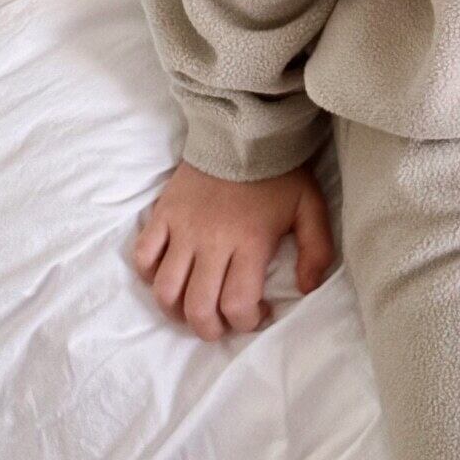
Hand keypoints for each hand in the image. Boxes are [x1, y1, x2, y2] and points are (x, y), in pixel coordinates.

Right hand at [133, 157, 334, 340]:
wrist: (244, 130)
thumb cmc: (279, 173)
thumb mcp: (310, 206)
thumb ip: (316, 249)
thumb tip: (308, 289)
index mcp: (250, 241)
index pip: (237, 303)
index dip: (246, 321)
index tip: (256, 314)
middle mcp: (212, 240)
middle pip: (197, 307)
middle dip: (209, 329)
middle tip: (220, 325)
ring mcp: (183, 228)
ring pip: (165, 290)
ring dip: (176, 310)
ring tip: (191, 307)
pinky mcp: (163, 213)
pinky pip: (143, 256)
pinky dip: (149, 274)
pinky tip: (167, 274)